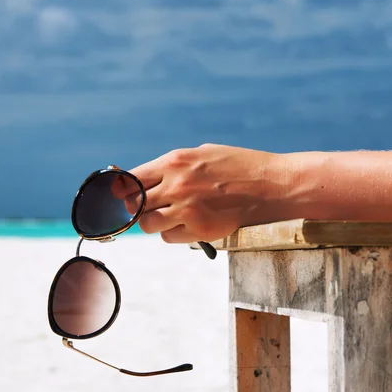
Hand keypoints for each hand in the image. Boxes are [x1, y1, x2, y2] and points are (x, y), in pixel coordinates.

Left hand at [128, 144, 281, 243]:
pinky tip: (191, 223)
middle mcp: (176, 185)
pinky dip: (175, 233)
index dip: (121, 190)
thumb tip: (148, 178)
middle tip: (148, 207)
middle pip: (134, 205)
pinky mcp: (199, 230)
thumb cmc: (240, 166)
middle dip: (137, 207)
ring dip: (155, 222)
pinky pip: (170, 237)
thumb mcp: (204, 153)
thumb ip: (175, 166)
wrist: (271, 185)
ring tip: (173, 215)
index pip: (131, 179)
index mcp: (175, 162)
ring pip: (148, 225)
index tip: (120, 195)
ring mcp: (186, 210)